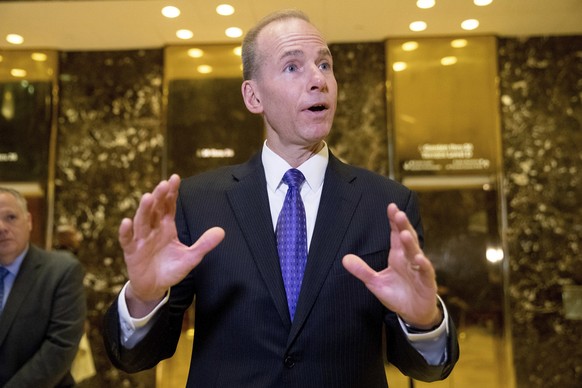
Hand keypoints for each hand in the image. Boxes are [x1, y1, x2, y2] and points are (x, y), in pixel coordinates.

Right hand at [119, 174, 224, 316]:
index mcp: (166, 227)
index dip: (171, 193)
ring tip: (148, 197)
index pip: (169, 206)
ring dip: (144, 209)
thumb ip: (204, 244)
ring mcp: (141, 239)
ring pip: (141, 221)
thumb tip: (221, 231)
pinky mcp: (131, 252)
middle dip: (159, 197)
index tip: (175, 178)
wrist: (155, 287)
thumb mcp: (191, 257)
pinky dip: (125, 232)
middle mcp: (153, 229)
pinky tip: (126, 222)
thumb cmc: (171, 269)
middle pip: (155, 210)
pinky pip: (127, 240)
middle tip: (164, 184)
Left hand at [342, 203, 440, 327]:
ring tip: (404, 234)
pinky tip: (419, 259)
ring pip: (416, 253)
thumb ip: (362, 270)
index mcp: (398, 256)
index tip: (391, 207)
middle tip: (398, 213)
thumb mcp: (375, 283)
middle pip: (407, 239)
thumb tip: (344, 259)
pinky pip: (426, 272)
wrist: (413, 314)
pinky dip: (423, 265)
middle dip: (403, 226)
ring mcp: (419, 270)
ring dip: (411, 243)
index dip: (394, 221)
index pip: (396, 234)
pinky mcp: (427, 282)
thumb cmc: (397, 294)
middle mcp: (409, 259)